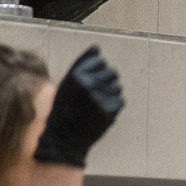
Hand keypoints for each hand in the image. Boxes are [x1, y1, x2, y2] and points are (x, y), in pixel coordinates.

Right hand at [34, 46, 123, 167]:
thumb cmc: (65, 108)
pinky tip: (101, 112)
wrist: (64, 138)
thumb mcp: (67, 82)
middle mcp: (88, 84)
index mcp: (75, 74)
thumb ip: (82, 64)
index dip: (96, 69)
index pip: (99, 59)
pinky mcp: (110, 111)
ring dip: (110, 94)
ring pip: (117, 87)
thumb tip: (97, 48)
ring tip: (96, 104)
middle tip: (95, 93)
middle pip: (112, 72)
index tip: (89, 80)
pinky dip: (114, 106)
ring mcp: (100, 97)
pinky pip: (120, 101)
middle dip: (107, 80)